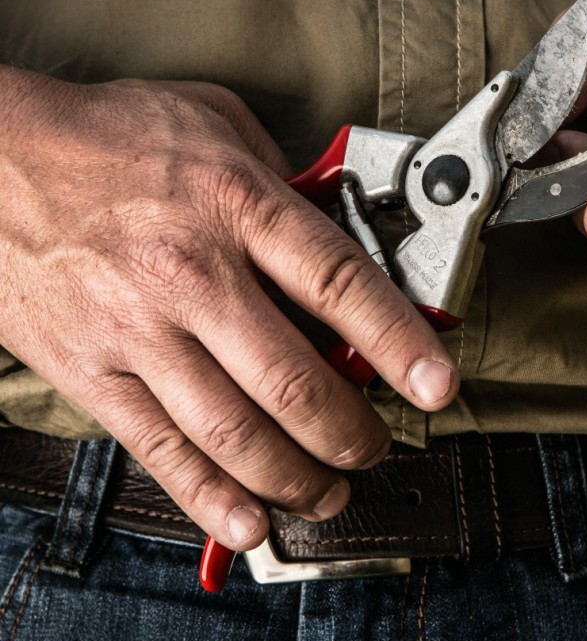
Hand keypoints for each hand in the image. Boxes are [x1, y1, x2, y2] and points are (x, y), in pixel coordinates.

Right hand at [0, 70, 458, 549]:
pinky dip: (210, 497)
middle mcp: (191, 272)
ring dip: (295, 476)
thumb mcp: (213, 121)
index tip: (437, 382)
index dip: (400, 339)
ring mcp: (139, 329)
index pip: (338, 282)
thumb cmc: (109, 137)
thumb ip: (281, 172)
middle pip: (293, 379)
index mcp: (234, 203)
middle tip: (376, 443)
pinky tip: (249, 518)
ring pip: (234, 432)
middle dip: (351, 429)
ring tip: (330, 489)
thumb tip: (334, 216)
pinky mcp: (94, 371)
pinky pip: (161, 449)